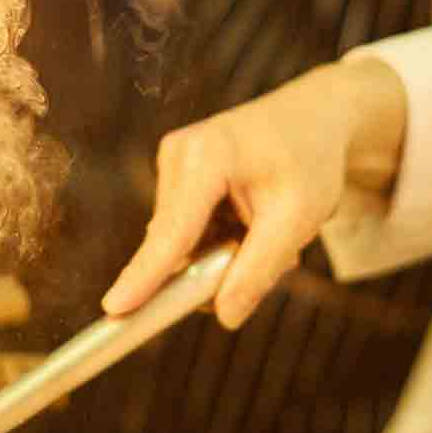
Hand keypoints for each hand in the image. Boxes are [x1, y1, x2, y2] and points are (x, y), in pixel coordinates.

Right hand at [102, 58, 407, 328]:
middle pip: (178, 244)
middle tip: (277, 258)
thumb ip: (258, 270)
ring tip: (274, 227)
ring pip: (185, 243)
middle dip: (220, 265)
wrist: (317, 116)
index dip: (144, 276)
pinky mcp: (178, 176)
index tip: (114, 309)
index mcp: (207, 156)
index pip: (172, 232)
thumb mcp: (297, 220)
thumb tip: (224, 316)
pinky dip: (223, 238)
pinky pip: (190, 231)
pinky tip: (256, 219)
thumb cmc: (310, 161)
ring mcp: (174, 164)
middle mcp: (178, 155)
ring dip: (227, 252)